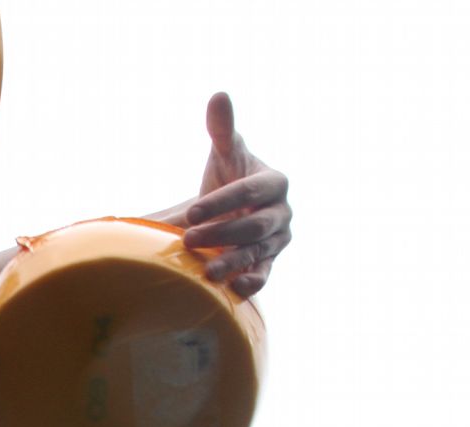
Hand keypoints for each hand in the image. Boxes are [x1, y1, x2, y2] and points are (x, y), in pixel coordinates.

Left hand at [179, 93, 291, 297]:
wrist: (229, 210)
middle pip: (254, 225)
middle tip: (187, 239)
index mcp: (274, 181)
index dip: (221, 201)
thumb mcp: (225, 152)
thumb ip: (222, 128)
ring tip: (207, 272)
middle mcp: (282, 211)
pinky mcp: (269, 262)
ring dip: (233, 262)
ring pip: (258, 251)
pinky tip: (234, 290)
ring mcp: (278, 239)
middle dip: (222, 232)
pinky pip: (265, 274)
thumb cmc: (227, 175)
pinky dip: (252, 282)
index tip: (191, 211)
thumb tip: (219, 95)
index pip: (250, 190)